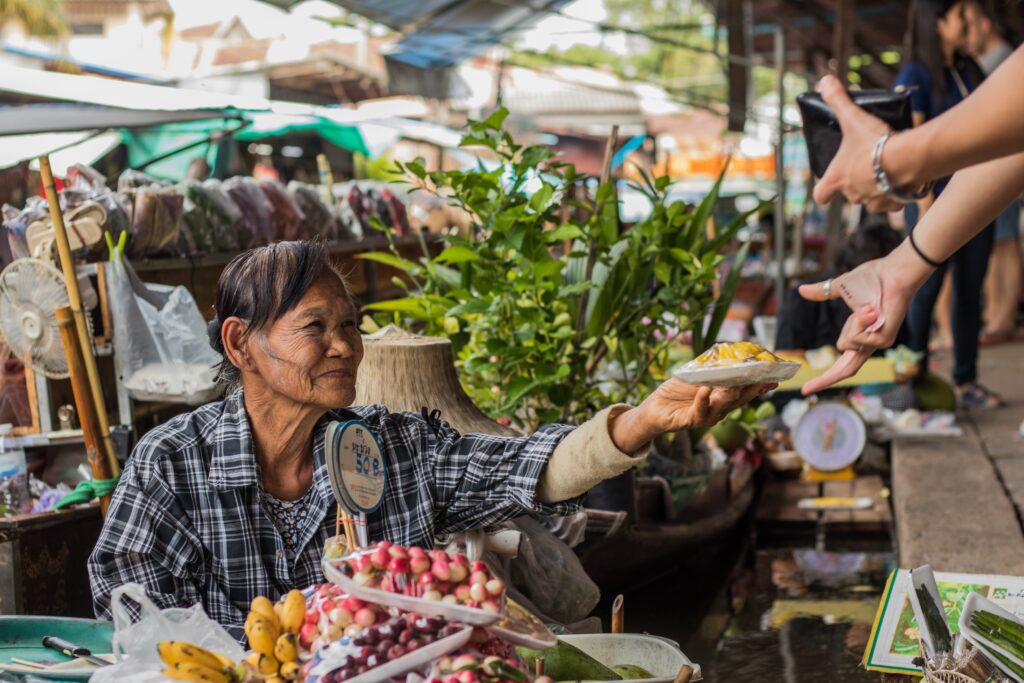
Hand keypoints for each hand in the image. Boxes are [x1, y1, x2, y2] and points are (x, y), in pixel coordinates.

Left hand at [611, 378, 774, 452]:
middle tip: (765, 379)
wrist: (655, 408)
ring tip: (734, 384)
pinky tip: (706, 390)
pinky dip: (703, 400)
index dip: (760, 385)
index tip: (775, 377)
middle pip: (740, 399)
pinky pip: (700, 411)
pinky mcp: (692, 421)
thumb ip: (710, 369)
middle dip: (753, 390)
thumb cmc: (676, 391)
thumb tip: (726, 354)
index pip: (745, 390)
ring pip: (723, 406)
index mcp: (723, 398)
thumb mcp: (694, 376)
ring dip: (730, 394)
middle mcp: (719, 409)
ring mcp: (707, 416)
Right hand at [798, 255, 916, 393]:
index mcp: (862, 335)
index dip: (827, 375)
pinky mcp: (883, 341)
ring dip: (850, 324)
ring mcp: (878, 344)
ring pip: (845, 344)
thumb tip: (801, 290)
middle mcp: (870, 343)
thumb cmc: (873, 278)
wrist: (893, 274)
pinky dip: (858, 322)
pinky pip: (855, 339)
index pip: (843, 362)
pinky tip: (872, 310)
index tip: (810, 387)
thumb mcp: (840, 288)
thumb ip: (821, 292)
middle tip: (804, 391)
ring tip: (867, 308)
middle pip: (845, 371)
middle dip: (824, 380)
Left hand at [812, 75, 906, 212]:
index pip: (821, 194)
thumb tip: (824, 81)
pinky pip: (893, 203)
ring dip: (877, 188)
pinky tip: (903, 178)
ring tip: (887, 170)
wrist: (906, 159)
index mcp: (837, 179)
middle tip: (867, 165)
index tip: (829, 182)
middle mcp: (853, 195)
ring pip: (871, 199)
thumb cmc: (874, 143)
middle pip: (849, 194)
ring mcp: (874, 201)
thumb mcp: (853, 119)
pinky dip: (897, 193)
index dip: (823, 189)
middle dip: (856, 182)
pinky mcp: (895, 204)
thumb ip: (838, 101)